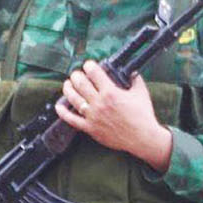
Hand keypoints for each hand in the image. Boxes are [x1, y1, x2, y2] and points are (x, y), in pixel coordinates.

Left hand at [55, 62, 171, 166]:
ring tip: (68, 84)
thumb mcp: (141, 93)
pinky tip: (59, 105)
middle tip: (77, 74)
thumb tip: (132, 72)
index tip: (89, 65)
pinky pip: (72, 119)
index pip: (94, 73)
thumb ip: (135, 80)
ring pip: (73, 98)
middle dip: (76, 75)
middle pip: (80, 83)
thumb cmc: (142, 116)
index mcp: (110, 92)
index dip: (89, 65)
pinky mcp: (90, 128)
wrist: (142, 137)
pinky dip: (63, 112)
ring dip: (68, 88)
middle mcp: (99, 102)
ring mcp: (93, 116)